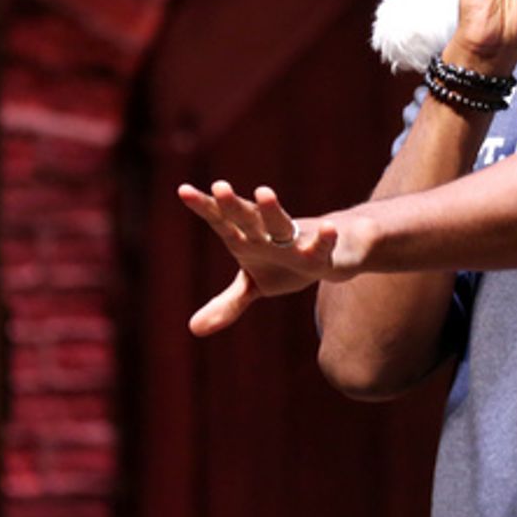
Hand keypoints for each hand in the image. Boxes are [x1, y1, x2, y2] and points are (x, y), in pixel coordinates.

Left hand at [177, 180, 340, 335]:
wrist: (333, 252)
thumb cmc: (286, 262)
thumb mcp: (254, 285)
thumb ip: (227, 303)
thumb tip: (193, 329)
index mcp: (248, 238)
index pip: (222, 221)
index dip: (205, 206)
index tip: (184, 190)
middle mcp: (268, 234)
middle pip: (247, 217)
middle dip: (233, 205)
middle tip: (220, 187)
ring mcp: (296, 241)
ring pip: (282, 224)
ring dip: (273, 210)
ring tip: (264, 192)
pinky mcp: (322, 254)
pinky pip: (323, 245)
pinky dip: (326, 238)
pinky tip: (329, 229)